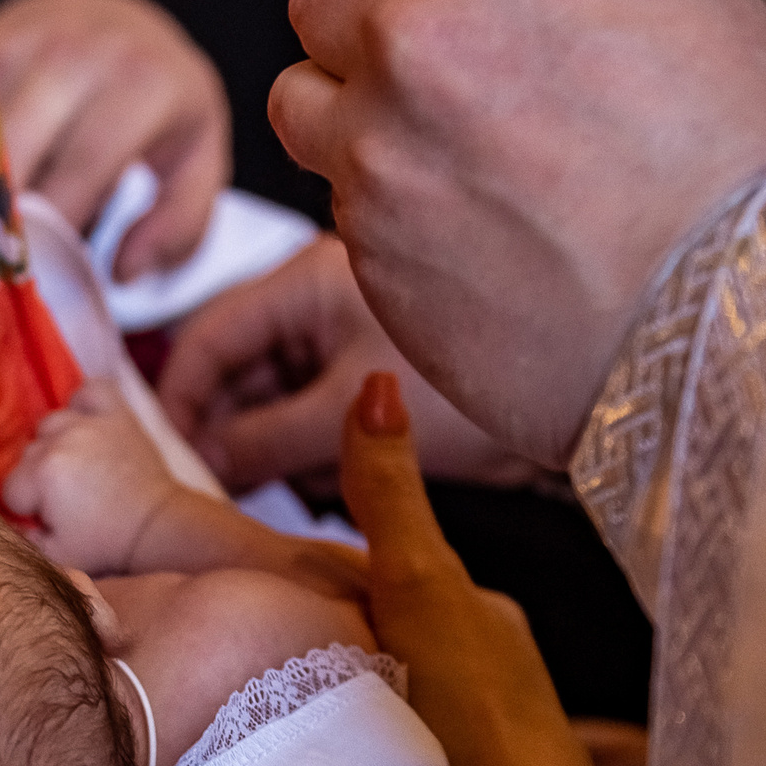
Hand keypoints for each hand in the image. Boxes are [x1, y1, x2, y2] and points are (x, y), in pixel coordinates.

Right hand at [0, 0, 231, 277]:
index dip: (45, 241)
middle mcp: (70, 53)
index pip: (74, 177)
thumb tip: (121, 274)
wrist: (119, 16)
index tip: (22, 294)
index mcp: (136, 85)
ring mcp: (15, 39)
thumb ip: (180, 225)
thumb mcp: (198, 158)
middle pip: (6, 152)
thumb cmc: (161, 103)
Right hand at [2, 381, 180, 573]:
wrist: (156, 527)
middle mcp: (61, 440)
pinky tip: (87, 426)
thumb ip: (21, 538)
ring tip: (77, 467)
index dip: (27, 507)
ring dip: (57, 444)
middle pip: (28, 455)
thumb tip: (9, 520)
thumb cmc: (105, 543)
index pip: (11, 487)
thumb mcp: (55, 556)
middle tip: (67, 499)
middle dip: (40, 480)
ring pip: (51, 424)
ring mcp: (90, 422)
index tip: (50, 518)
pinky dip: (84, 404)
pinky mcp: (117, 414)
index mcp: (43, 473)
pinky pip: (90, 391)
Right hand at [161, 235, 540, 490]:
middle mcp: (331, 299)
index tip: (170, 453)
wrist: (595, 394)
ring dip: (280, 444)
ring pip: (283, 393)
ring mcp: (360, 336)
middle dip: (235, 426)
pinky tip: (343, 478)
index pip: (211, 332)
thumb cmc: (479, 385)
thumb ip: (264, 439)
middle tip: (230, 485)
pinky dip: (321, 447)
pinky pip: (325, 410)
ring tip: (305, 480)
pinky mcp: (389, 373)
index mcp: (311, 281)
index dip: (181, 395)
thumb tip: (205, 461)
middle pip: (244, 364)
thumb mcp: (351, 416)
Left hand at [272, 0, 765, 465]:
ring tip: (439, 160)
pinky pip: (341, 208)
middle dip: (376, 23)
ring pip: (301, 100)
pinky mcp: (363, 250)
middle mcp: (422, 22)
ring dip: (353, 117)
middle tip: (443, 75)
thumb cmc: (761, 170)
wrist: (756, 325)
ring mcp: (379, 142)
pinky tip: (475, 244)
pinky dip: (390, 219)